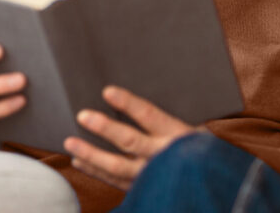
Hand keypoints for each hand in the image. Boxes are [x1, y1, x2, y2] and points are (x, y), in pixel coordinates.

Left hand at [63, 85, 196, 189]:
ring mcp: (151, 175)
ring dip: (91, 154)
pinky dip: (94, 171)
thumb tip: (129, 98)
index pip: (150, 115)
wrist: (208, 180)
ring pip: (117, 166)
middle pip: (130, 141)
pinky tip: (78, 160)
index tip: (108, 92)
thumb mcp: (192, 127)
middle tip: (83, 116)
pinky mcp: (142, 188)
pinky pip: (114, 180)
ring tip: (71, 142)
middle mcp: (163, 155)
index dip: (128, 103)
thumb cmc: (196, 147)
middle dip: (105, 128)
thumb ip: (164, 118)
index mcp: (176, 133)